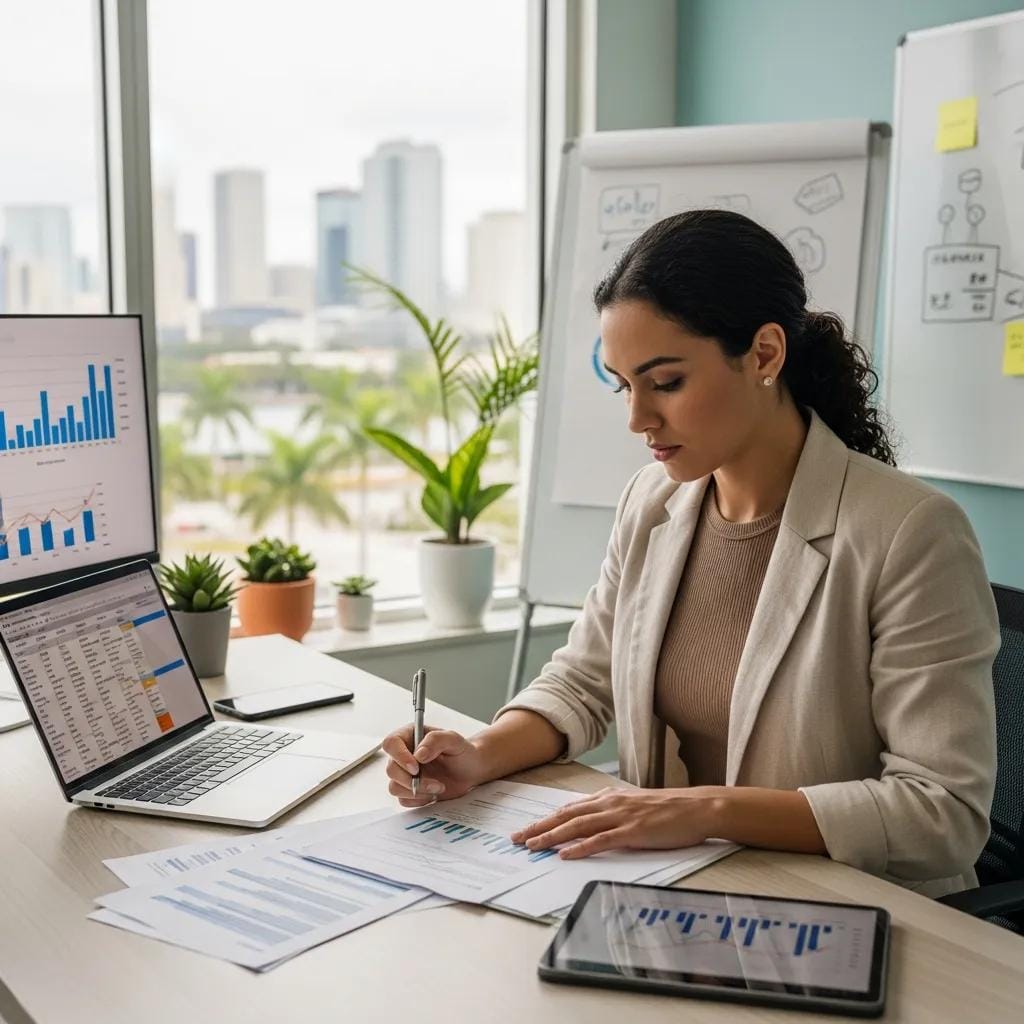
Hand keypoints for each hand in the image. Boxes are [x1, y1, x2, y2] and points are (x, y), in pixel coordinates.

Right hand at [382, 724, 486, 807]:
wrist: (471, 770)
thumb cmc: (462, 751)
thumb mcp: (453, 739)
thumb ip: (435, 740)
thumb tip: (418, 754)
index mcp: (409, 736)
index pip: (391, 743)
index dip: (399, 756)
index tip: (416, 767)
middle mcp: (403, 755)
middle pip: (391, 769)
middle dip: (411, 780)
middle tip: (434, 782)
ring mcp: (405, 774)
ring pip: (395, 787)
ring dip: (417, 791)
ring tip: (439, 787)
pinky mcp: (409, 791)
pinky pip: (404, 800)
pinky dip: (419, 800)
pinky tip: (434, 793)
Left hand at [510, 786, 718, 858]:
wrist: (696, 807)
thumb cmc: (668, 809)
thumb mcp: (633, 804)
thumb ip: (611, 809)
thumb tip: (590, 817)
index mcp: (608, 797)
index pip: (569, 809)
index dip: (546, 819)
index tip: (526, 829)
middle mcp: (609, 803)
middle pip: (566, 816)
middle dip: (539, 827)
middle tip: (516, 838)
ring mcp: (620, 816)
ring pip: (577, 826)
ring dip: (552, 836)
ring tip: (532, 846)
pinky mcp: (632, 832)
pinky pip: (601, 840)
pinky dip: (580, 847)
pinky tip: (565, 854)